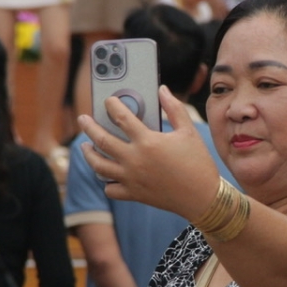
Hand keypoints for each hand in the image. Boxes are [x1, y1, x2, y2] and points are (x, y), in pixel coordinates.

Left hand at [79, 86, 220, 220]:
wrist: (203, 197)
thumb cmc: (198, 162)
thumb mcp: (188, 132)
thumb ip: (174, 108)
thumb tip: (162, 89)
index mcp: (148, 141)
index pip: (122, 117)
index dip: (112, 106)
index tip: (108, 101)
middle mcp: (135, 160)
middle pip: (101, 140)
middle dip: (89, 127)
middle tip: (83, 119)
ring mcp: (131, 179)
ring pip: (98, 166)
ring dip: (88, 154)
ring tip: (85, 147)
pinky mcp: (133, 194)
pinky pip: (110, 189)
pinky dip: (106, 182)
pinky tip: (106, 175)